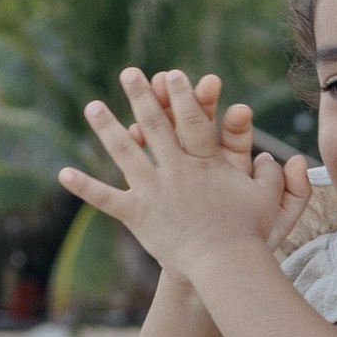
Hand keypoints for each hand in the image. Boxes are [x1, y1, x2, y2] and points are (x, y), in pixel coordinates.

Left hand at [60, 69, 312, 276]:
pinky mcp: (137, 215)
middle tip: (129, 73)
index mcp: (204, 161)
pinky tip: (63, 173)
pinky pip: (106, 198)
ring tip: (92, 105)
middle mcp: (175, 169)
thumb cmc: (250, 233)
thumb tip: (272, 158)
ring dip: (107, 126)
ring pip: (125, 152)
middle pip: (155, 125)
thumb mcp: (268, 198)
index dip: (183, 95)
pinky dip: (85, 187)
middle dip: (141, 95)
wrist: (225, 264)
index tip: (171, 74)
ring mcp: (153, 190)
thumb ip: (270, 174)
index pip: (193, 120)